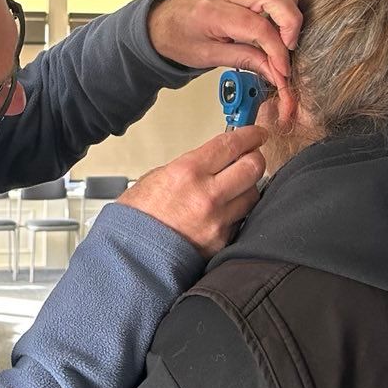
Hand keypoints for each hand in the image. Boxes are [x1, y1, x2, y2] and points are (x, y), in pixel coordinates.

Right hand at [114, 125, 268, 256]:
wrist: (130, 254)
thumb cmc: (137, 216)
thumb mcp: (157, 177)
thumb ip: (190, 168)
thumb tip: (213, 162)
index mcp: (188, 172)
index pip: (231, 144)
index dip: (250, 135)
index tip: (257, 133)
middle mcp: (207, 195)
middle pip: (253, 167)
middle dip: (255, 158)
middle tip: (251, 157)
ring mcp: (217, 221)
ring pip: (252, 196)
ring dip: (247, 188)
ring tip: (235, 188)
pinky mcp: (222, 242)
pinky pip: (241, 220)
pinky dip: (237, 213)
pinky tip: (224, 212)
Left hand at [146, 0, 314, 85]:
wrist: (160, 23)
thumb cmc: (179, 38)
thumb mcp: (208, 57)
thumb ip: (246, 61)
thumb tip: (276, 72)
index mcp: (213, 13)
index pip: (257, 27)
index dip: (277, 50)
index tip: (283, 69)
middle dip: (289, 21)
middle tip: (290, 45)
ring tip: (288, 25)